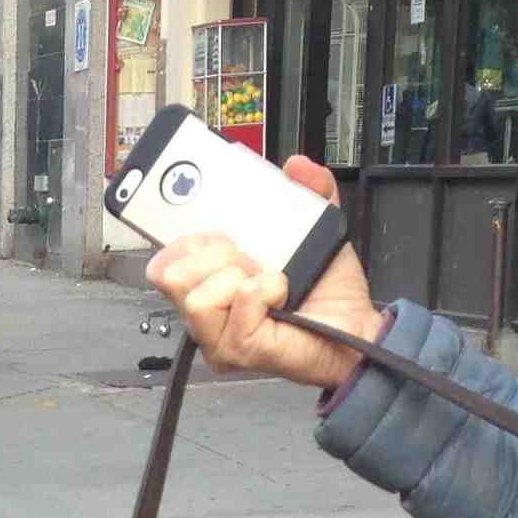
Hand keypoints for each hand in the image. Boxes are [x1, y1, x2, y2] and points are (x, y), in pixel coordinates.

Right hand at [144, 158, 374, 391]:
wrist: (355, 327)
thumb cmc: (326, 292)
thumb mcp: (316, 227)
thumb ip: (310, 190)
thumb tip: (298, 166)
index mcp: (209, 282)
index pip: (162, 262)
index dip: (172, 237)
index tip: (191, 217)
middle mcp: (206, 313)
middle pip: (168, 275)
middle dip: (212, 254)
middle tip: (248, 258)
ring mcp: (218, 338)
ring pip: (196, 296)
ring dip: (237, 277)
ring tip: (266, 280)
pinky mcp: (238, 350)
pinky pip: (239, 301)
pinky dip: (265, 290)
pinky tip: (280, 296)